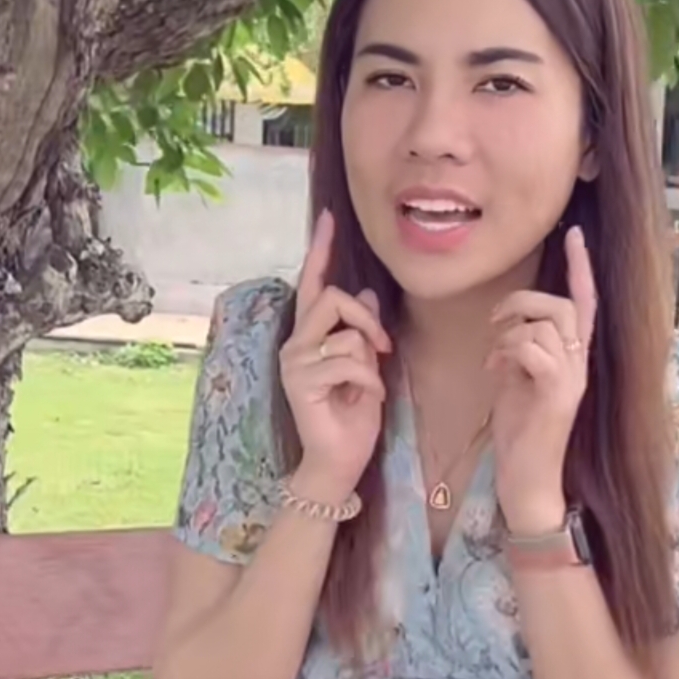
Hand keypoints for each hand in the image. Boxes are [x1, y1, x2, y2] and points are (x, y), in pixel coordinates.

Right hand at [279, 210, 391, 503]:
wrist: (338, 460)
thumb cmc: (353, 415)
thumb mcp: (367, 365)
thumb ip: (362, 331)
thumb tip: (369, 295)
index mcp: (309, 336)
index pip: (312, 284)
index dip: (321, 251)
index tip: (329, 218)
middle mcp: (295, 343)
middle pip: (332, 297)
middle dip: (366, 319)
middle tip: (383, 348)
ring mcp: (295, 361)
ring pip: (346, 333)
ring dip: (370, 359)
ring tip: (367, 386)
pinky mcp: (300, 381)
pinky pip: (349, 361)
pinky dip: (369, 380)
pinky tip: (365, 399)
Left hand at [487, 226, 597, 533]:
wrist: (527, 479)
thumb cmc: (520, 432)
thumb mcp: (516, 381)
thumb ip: (519, 351)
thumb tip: (507, 330)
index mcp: (573, 358)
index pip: (585, 302)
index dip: (580, 267)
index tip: (573, 233)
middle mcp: (581, 364)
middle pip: (563, 306)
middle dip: (522, 302)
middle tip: (494, 322)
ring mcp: (573, 379)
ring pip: (547, 325)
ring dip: (509, 332)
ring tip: (493, 356)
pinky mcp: (559, 395)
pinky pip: (535, 349)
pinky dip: (507, 352)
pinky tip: (494, 371)